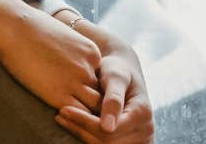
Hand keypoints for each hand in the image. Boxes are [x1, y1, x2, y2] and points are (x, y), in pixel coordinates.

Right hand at [0, 0, 104, 115]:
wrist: (12, 25)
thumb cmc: (30, 27)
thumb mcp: (63, 35)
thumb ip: (72, 51)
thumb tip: (67, 60)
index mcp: (91, 53)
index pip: (101, 78)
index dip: (89, 86)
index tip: (76, 89)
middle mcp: (88, 67)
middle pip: (102, 93)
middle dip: (92, 101)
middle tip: (78, 105)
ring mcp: (75, 81)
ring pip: (95, 106)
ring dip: (86, 112)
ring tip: (72, 113)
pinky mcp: (59, 94)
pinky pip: (78, 114)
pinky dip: (75, 117)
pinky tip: (61, 114)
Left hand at [53, 14, 153, 142]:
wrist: (123, 72)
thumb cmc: (118, 69)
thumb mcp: (116, 77)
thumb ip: (113, 100)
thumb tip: (108, 127)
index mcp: (143, 114)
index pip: (110, 129)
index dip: (85, 122)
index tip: (64, 110)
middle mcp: (145, 131)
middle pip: (107, 142)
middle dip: (81, 129)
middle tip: (59, 114)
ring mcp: (139, 140)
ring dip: (82, 134)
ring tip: (63, 118)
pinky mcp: (128, 142)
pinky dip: (87, 137)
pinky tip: (73, 124)